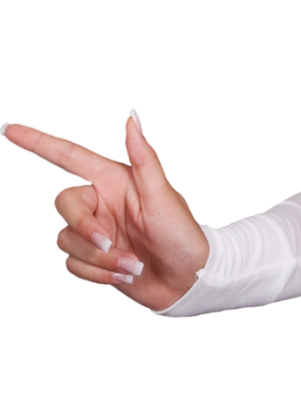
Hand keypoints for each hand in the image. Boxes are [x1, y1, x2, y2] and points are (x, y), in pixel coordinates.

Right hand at [2, 111, 209, 310]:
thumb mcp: (164, 195)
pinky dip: (97, 274)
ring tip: (132, 264)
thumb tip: (131, 116)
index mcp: (116, 178)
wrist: (187, 279)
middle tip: (110, 243)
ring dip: (99, 259)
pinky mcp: (92, 257)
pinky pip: (72, 264)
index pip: (69, 155)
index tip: (8, 129)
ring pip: (66, 240)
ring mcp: (96, 229)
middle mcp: (102, 200)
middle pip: (64, 204)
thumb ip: (144, 156)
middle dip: (84, 228)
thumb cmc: (181, 233)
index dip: (38, 142)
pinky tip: (124, 275)